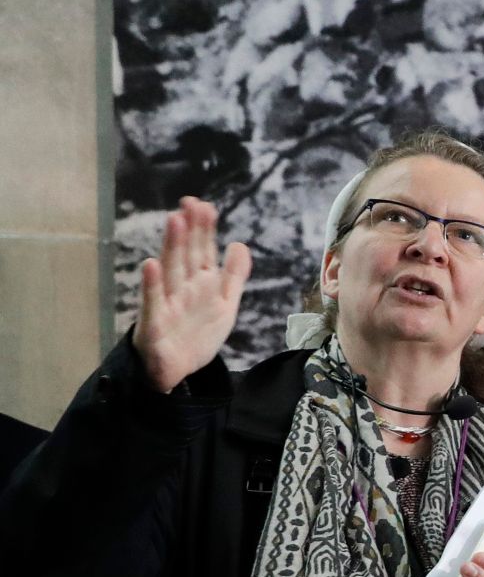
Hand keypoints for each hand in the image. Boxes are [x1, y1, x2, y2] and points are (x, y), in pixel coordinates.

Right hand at [132, 196, 251, 393]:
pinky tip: (151, 265)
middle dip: (190, 230)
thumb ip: (234, 276)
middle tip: (190, 204)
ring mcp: (167, 303)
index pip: (202, 250)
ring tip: (175, 221)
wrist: (176, 373)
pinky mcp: (154, 323)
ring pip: (171, 271)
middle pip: (186, 255)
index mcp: (199, 283)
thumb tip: (240, 244)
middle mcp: (182, 288)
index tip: (204, 205)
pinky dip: (152, 285)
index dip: (204, 229)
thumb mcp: (224, 304)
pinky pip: (153, 302)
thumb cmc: (196, 334)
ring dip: (172, 246)